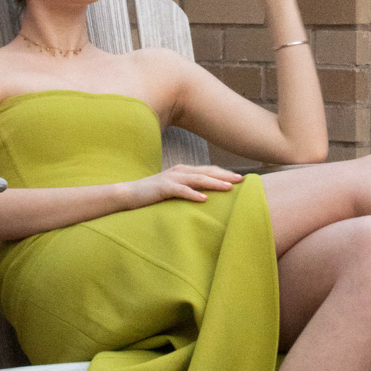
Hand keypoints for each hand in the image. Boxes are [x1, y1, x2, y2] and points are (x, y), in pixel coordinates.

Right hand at [122, 165, 242, 207]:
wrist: (129, 194)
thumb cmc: (153, 194)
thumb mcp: (174, 189)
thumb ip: (188, 188)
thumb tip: (206, 196)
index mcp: (184, 170)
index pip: (209, 170)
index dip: (224, 173)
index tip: (241, 178)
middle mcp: (180, 171)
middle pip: (207, 172)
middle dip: (225, 175)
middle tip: (242, 180)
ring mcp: (172, 178)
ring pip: (198, 179)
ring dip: (214, 183)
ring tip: (229, 188)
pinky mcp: (163, 188)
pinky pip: (181, 191)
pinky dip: (193, 194)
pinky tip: (204, 200)